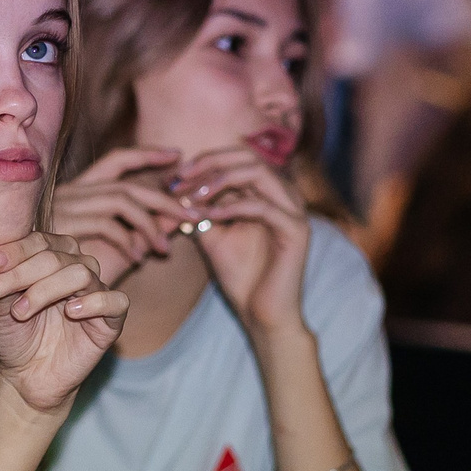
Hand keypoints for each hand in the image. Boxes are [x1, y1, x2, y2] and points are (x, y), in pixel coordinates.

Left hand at [0, 232, 126, 412]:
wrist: (23, 378)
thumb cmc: (12, 338)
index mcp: (52, 257)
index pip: (40, 241)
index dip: (16, 249)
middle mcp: (77, 269)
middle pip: (57, 257)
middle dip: (21, 273)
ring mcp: (96, 293)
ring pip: (82, 274)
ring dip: (46, 289)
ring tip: (20, 311)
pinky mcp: (111, 322)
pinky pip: (116, 302)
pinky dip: (93, 303)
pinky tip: (70, 312)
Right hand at [49, 146, 195, 283]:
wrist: (23, 285)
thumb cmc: (64, 270)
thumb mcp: (105, 247)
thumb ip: (135, 231)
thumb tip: (172, 220)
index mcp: (77, 190)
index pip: (116, 160)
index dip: (146, 154)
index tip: (177, 155)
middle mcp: (70, 192)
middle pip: (127, 184)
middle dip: (164, 198)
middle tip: (193, 215)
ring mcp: (64, 206)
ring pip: (121, 200)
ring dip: (149, 224)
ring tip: (164, 249)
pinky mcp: (61, 226)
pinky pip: (105, 225)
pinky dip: (127, 240)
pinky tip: (137, 259)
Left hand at [176, 146, 310, 338]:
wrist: (261, 313)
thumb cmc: (241, 275)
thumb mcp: (212, 234)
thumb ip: (199, 208)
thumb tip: (174, 185)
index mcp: (268, 191)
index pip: (238, 157)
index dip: (204, 162)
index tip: (174, 178)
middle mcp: (285, 194)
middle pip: (249, 156)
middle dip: (210, 163)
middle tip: (180, 180)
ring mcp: (294, 210)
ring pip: (258, 173)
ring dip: (219, 180)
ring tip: (192, 197)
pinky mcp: (297, 230)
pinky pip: (263, 207)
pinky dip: (233, 208)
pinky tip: (210, 217)